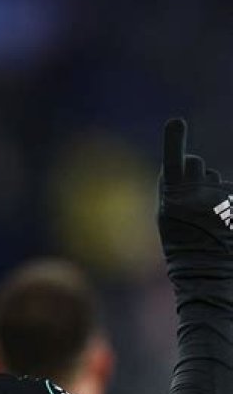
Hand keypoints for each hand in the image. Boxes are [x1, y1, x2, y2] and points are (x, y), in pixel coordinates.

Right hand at [159, 119, 232, 274]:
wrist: (204, 270)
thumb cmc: (182, 244)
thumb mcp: (168, 218)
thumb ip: (176, 189)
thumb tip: (194, 163)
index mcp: (171, 198)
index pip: (174, 162)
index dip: (174, 140)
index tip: (176, 123)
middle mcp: (194, 195)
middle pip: (196, 165)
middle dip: (196, 172)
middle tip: (193, 199)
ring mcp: (217, 199)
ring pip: (214, 179)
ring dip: (212, 191)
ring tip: (207, 218)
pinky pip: (229, 192)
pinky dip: (226, 204)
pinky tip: (222, 222)